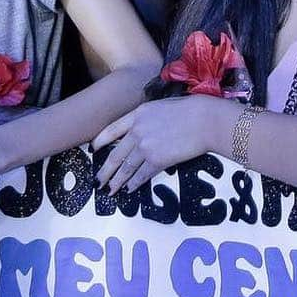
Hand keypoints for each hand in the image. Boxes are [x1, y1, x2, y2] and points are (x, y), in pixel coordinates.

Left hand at [92, 96, 221, 193]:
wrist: (203, 120)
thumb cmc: (187, 111)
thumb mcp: (159, 106)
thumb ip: (145, 118)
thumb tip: (138, 131)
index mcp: (136, 115)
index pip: (111, 130)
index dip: (100, 141)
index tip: (93, 150)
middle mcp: (137, 131)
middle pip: (115, 154)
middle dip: (105, 171)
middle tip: (98, 181)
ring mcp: (146, 147)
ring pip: (126, 168)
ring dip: (117, 182)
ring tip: (110, 190)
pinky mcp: (158, 160)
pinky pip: (142, 175)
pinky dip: (135, 184)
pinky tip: (130, 189)